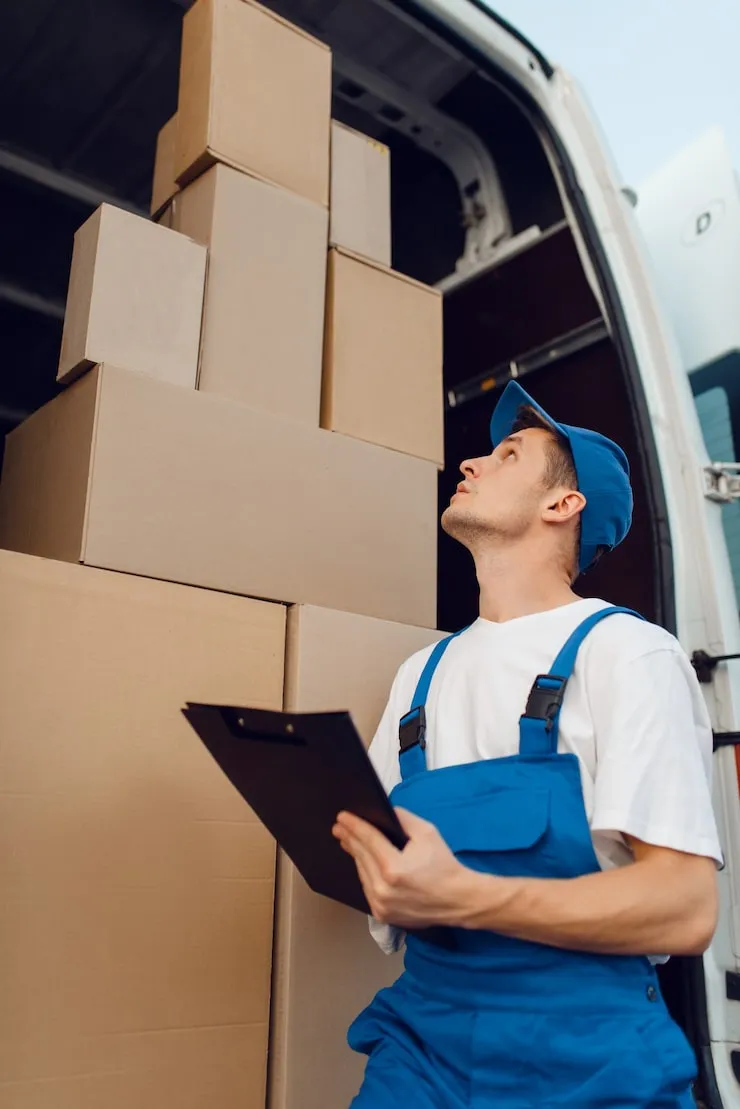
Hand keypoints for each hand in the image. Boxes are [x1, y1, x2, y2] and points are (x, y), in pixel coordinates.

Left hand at [332, 807, 474, 928]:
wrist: (457, 900)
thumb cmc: (444, 865)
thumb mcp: (427, 833)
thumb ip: (403, 819)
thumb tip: (384, 812)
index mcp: (393, 868)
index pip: (368, 840)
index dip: (354, 826)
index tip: (342, 817)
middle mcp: (383, 888)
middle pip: (361, 856)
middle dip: (349, 839)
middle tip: (339, 827)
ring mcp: (381, 905)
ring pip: (362, 873)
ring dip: (355, 856)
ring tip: (348, 842)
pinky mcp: (382, 915)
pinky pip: (367, 888)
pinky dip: (365, 873)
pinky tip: (362, 862)